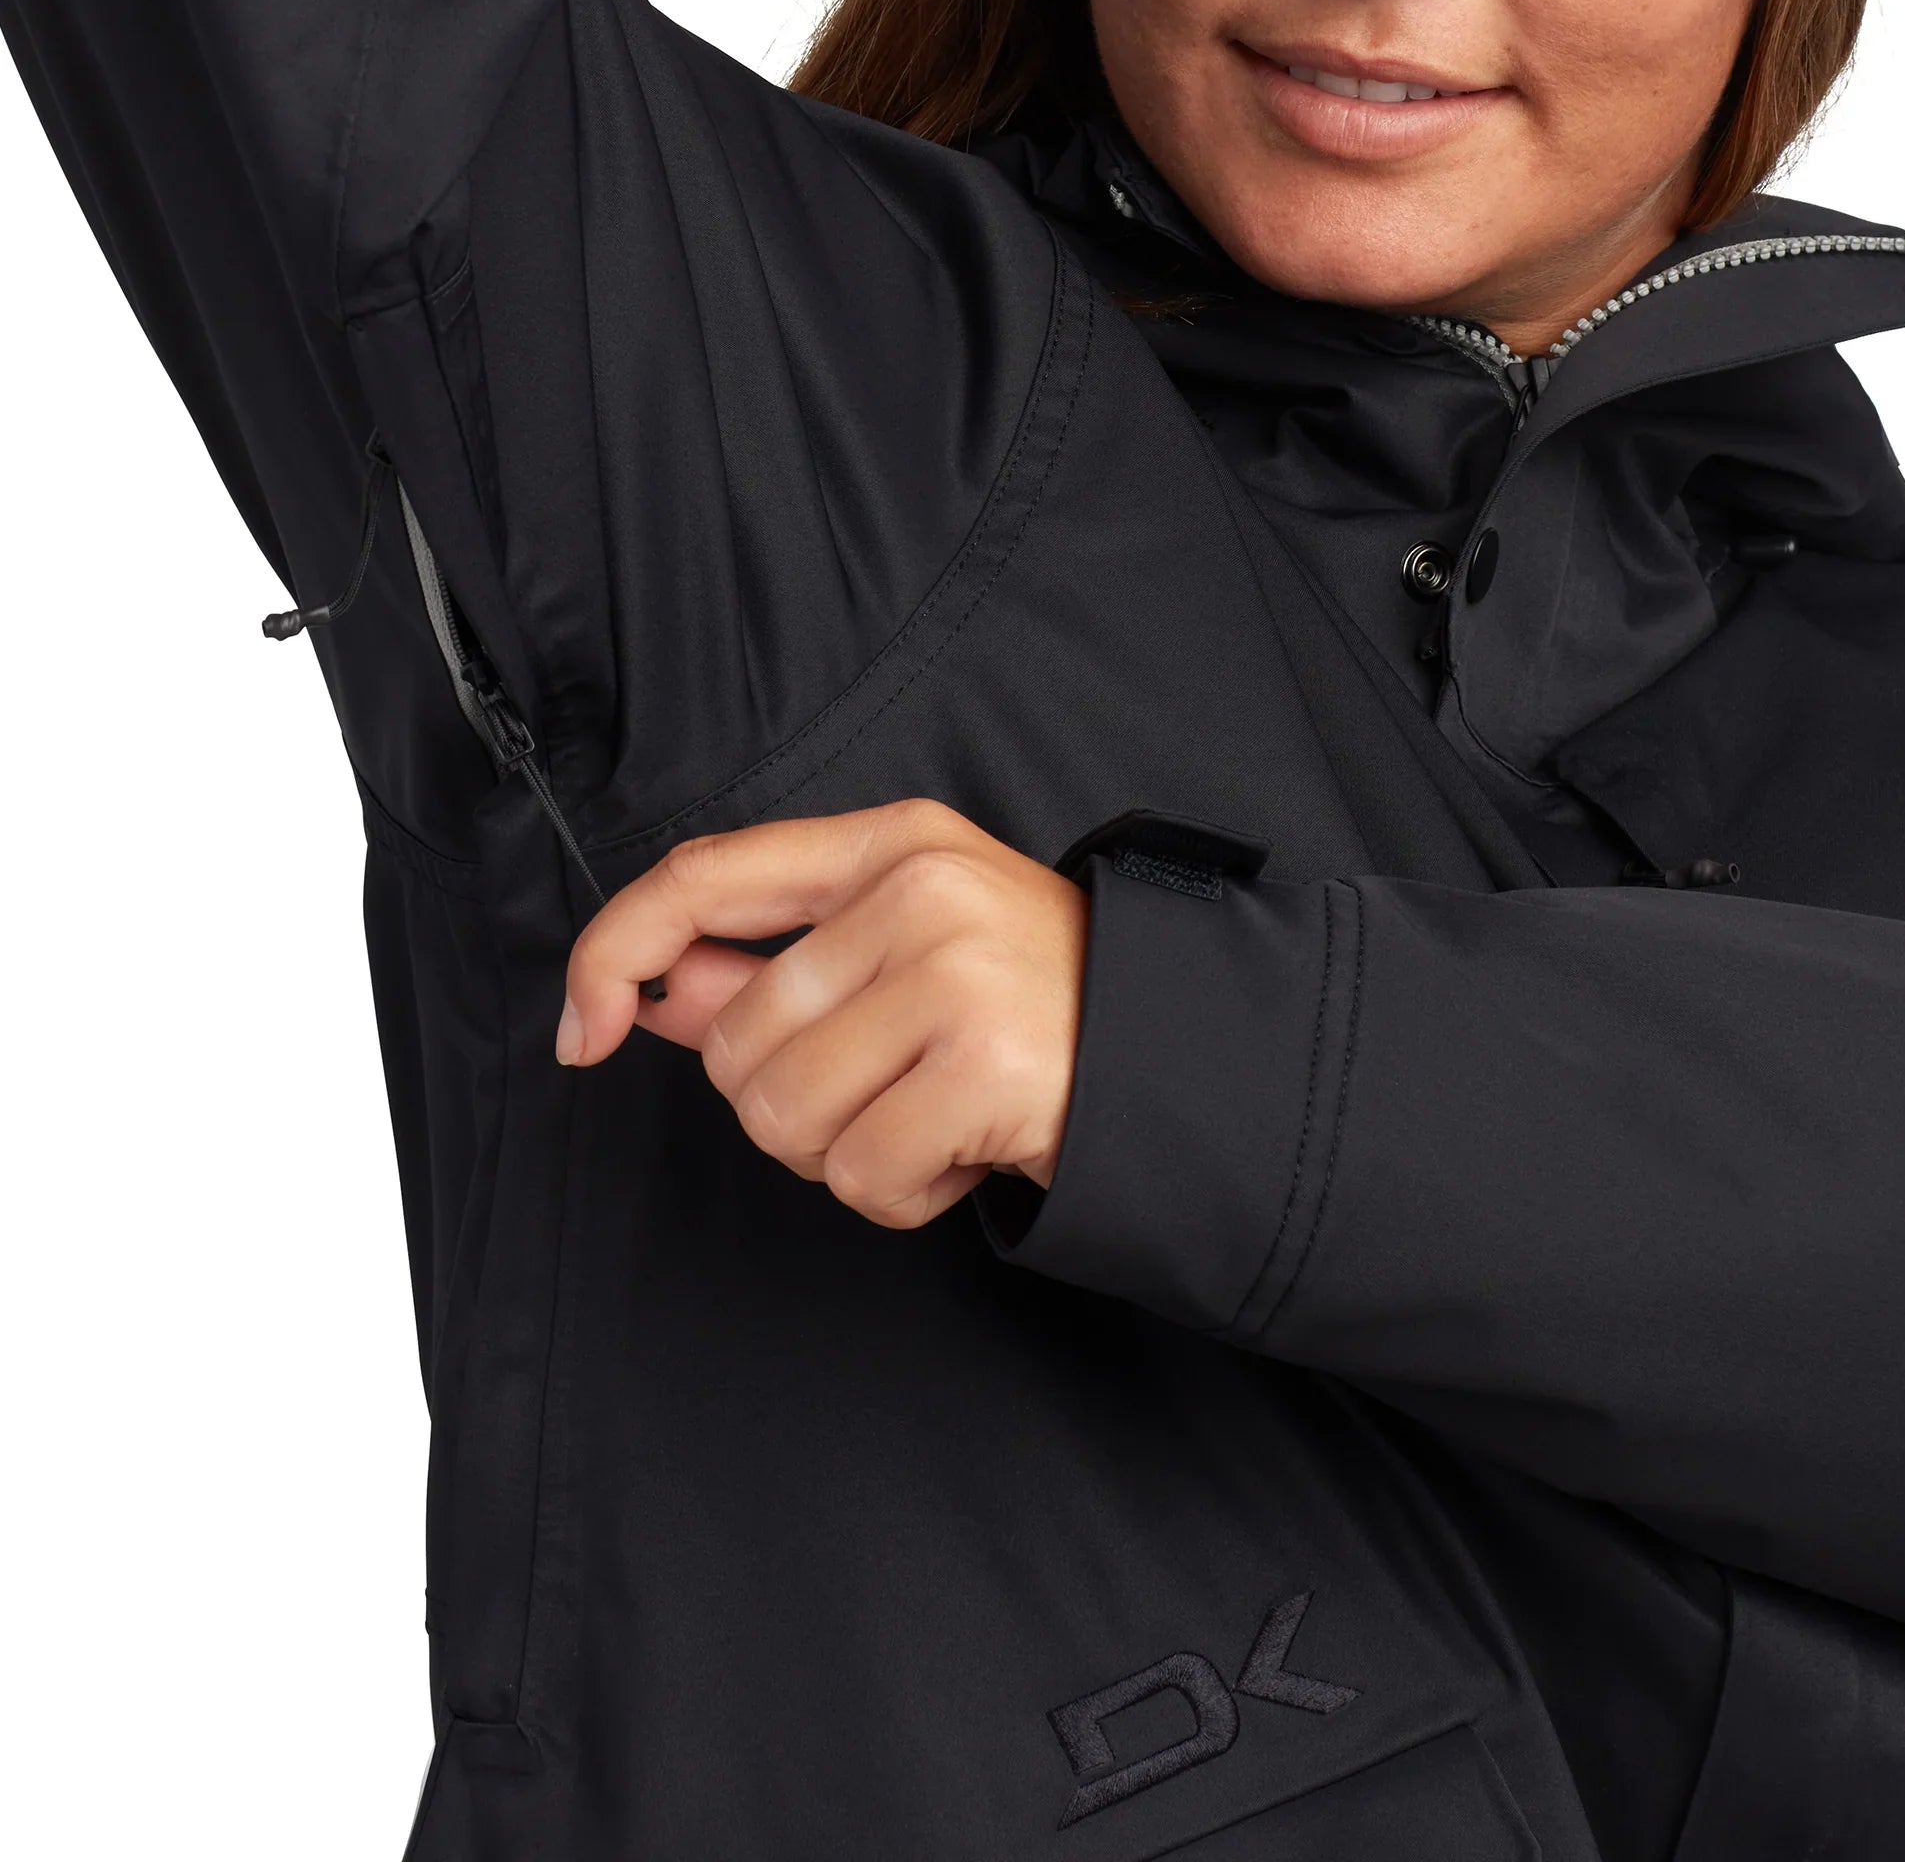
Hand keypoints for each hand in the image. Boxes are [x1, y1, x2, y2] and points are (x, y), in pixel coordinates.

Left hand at [554, 799, 1088, 1227]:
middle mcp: (920, 892)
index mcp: (891, 845)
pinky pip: (864, 1174)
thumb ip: (771, 966)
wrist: (1187, 1052)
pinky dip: (903, 1194)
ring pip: (787, 1117)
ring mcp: (958, 973)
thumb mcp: (907, 951)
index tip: (584, 1030)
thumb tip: (649, 992)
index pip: (702, 876)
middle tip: (887, 1092)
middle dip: (789, 1105)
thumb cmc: (1037, 1003)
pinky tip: (964, 1153)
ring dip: (846, 1155)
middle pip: (739, 1042)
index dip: (612, 952)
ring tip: (930, 1118)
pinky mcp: (988, 1065)